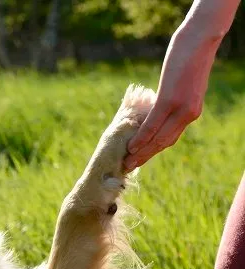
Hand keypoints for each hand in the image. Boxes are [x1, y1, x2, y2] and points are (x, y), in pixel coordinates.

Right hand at [123, 30, 214, 170]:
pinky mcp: (170, 100)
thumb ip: (174, 97)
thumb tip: (160, 105)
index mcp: (192, 112)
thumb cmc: (190, 57)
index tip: (139, 159)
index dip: (153, 151)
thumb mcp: (184, 83)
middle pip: (164, 143)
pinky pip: (153, 124)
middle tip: (129, 166)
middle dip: (145, 157)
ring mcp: (180, 108)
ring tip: (127, 161)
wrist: (200, 40)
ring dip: (142, 152)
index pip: (170, 138)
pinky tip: (131, 145)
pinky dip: (141, 137)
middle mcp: (189, 114)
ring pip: (158, 138)